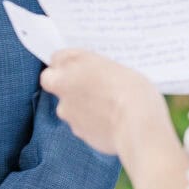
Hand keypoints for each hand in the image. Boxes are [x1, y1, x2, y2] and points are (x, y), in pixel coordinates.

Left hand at [39, 49, 168, 159]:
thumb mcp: (118, 69)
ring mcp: (67, 110)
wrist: (137, 125)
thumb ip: (98, 71)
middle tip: (83, 85)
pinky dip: (88, 122)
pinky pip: (78, 123)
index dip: (69, 63)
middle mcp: (64, 84)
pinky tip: (107, 123)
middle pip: (51, 80)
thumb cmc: (134, 92)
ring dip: (78, 105)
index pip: (58, 57)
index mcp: (75, 61)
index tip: (79, 67)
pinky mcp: (76, 130)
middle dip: (62, 82)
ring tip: (104, 108)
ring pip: (65, 105)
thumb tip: (96, 77)